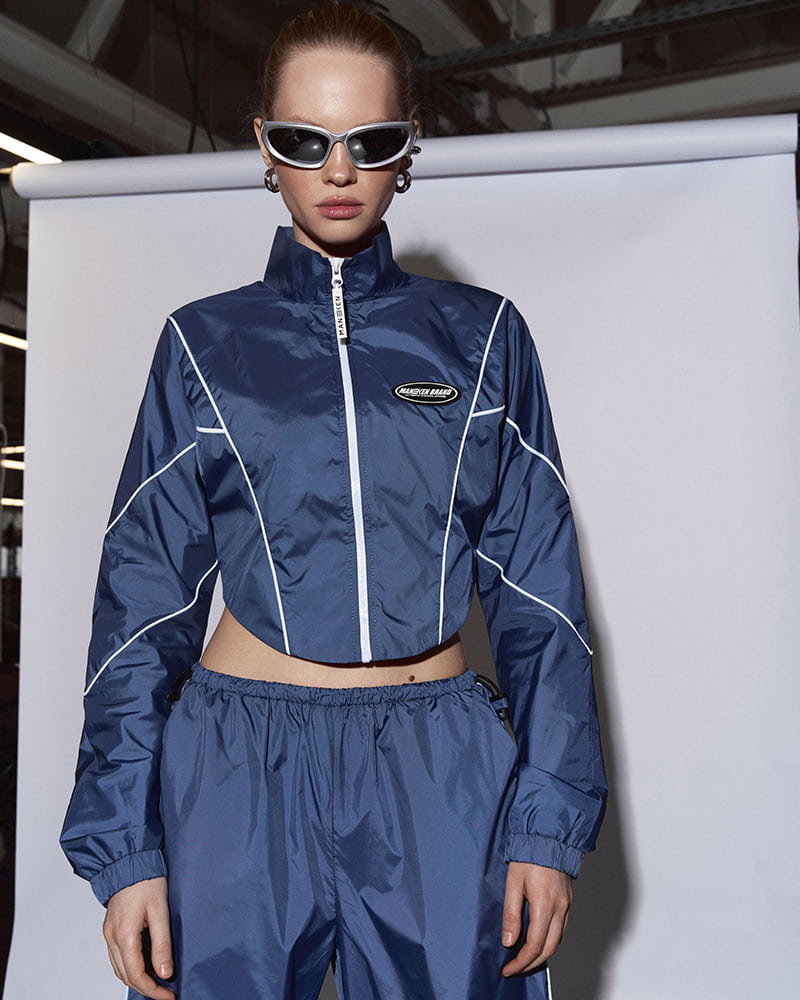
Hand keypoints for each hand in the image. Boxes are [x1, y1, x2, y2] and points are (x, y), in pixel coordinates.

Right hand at [103, 876, 175, 999]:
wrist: (130, 860)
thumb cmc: (146, 881)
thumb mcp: (161, 911)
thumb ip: (162, 944)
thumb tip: (165, 973)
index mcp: (124, 935)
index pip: (136, 975)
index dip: (153, 990)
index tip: (168, 995)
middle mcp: (111, 937)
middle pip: (125, 976)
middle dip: (145, 988)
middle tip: (165, 992)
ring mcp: (108, 933)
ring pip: (119, 968)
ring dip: (136, 979)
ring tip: (157, 982)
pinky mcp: (110, 928)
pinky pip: (116, 956)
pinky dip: (129, 966)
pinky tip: (143, 965)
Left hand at [500, 862, 572, 976]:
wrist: (548, 838)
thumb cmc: (529, 856)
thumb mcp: (512, 883)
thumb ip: (511, 914)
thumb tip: (509, 941)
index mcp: (544, 905)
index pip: (534, 945)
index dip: (520, 962)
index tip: (508, 968)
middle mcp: (559, 909)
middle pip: (549, 949)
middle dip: (531, 964)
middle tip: (515, 969)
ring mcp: (566, 905)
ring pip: (558, 941)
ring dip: (542, 955)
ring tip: (524, 959)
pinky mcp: (568, 901)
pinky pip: (562, 930)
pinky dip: (550, 941)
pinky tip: (539, 941)